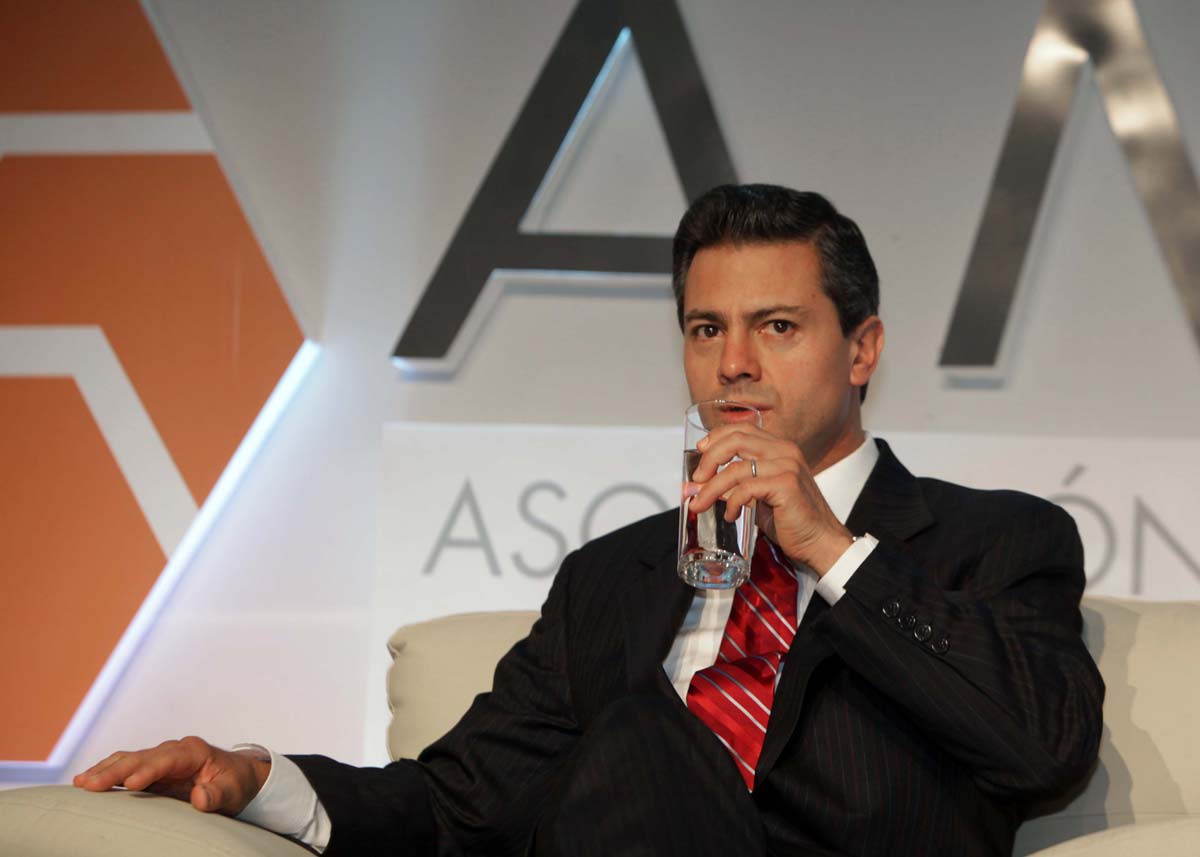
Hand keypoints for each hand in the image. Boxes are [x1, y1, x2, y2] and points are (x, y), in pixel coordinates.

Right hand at [72, 736, 269, 814]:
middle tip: (89, 785)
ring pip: (128, 759)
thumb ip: (217, 794)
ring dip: (104, 770)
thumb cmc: (235, 783)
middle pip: (141, 757)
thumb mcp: (233, 791)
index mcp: (193, 752)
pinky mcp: (151, 770)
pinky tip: (86, 781)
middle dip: (115, 770)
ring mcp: (160, 758)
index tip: (131, 783)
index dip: (149, 770)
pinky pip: (125, 767)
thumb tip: (199, 797)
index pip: (167, 759)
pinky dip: (106, 772)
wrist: (236, 776)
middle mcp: (173, 750)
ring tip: (80, 783)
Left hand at [687, 424, 853, 573]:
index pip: (743, 429)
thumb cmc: (790, 520)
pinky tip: (730, 516)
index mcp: (780, 448)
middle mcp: (785, 451)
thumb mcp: (759, 496)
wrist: (820, 542)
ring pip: (736, 468)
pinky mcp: (786, 485)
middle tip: (696, 480)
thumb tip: (700, 485)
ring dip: (712, 488)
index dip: (717, 437)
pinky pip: (747, 489)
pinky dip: (731, 503)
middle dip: (709, 458)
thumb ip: (736, 485)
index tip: (700, 451)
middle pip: (736, 440)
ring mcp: (787, 466)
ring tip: (700, 504)